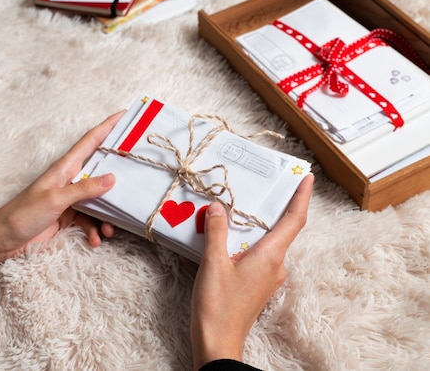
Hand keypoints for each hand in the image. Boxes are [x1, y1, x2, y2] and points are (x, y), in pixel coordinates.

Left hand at [0, 111, 124, 269]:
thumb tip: (112, 178)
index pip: (90, 142)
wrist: (2, 240)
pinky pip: (90, 219)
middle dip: (119, 179)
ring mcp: (70, 198)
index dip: (108, 127)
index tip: (125, 115)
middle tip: (139, 179)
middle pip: (101, 172)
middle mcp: (69, 179)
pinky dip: (95, 230)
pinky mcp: (68, 216)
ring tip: (110, 230)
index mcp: (64, 168)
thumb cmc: (22, 215)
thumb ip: (83, 189)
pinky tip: (95, 239)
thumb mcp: (54, 200)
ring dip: (107, 216)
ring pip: (99, 201)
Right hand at [190, 174, 312, 368]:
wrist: (218, 342)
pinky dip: (248, 241)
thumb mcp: (213, 263)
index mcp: (270, 256)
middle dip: (274, 207)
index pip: (293, 221)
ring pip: (268, 243)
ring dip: (256, 226)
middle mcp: (276, 265)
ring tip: (237, 211)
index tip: (307, 178)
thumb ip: (217, 232)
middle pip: (281, 229)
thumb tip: (219, 208)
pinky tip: (229, 238)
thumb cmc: (217, 306)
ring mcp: (269, 277)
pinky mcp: (258, 285)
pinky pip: (259, 255)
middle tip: (264, 186)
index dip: (301, 198)